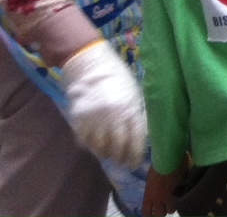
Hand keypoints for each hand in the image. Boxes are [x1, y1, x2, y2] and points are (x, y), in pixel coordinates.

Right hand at [60, 39, 146, 166]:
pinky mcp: (78, 121)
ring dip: (106, 154)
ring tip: (110, 154)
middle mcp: (112, 118)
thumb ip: (138, 114)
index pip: (136, 139)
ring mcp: (94, 120)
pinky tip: (96, 145)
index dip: (136, 154)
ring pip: (100, 148)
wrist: (91, 67)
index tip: (136, 163)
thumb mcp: (135, 94)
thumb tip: (144, 135)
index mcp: (130, 109)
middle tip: (123, 161)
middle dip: (121, 158)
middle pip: (118, 147)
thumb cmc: (118, 79)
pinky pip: (84, 142)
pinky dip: (91, 147)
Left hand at [143, 164, 186, 216]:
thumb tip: (154, 189)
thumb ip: (152, 187)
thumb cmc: (158, 165)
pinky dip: (179, 200)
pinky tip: (180, 195)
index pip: (146, 213)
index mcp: (148, 195)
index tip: (152, 213)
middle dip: (161, 212)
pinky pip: (179, 202)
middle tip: (164, 207)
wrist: (169, 159)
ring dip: (171, 206)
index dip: (149, 215)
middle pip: (159, 214)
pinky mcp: (179, 192)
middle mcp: (158, 199)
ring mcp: (169, 197)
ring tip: (173, 200)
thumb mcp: (150, 177)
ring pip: (170, 210)